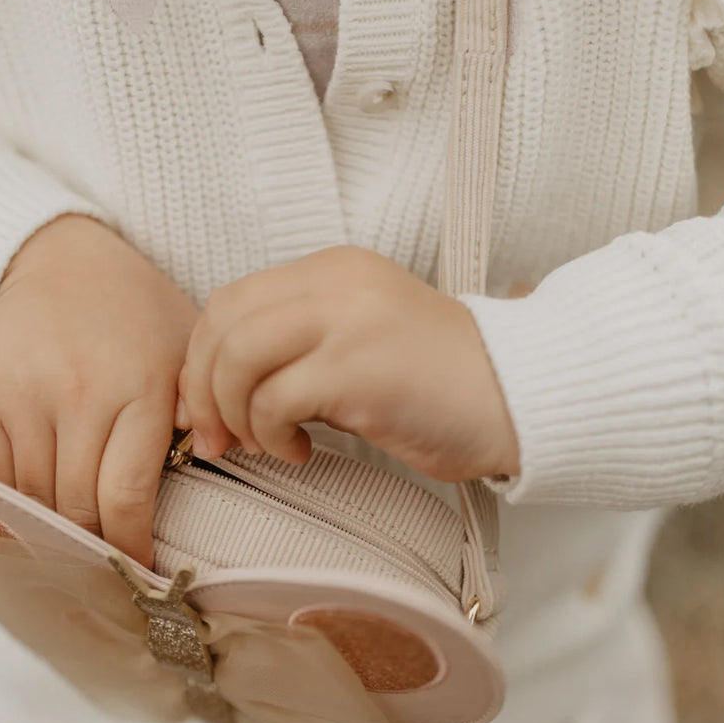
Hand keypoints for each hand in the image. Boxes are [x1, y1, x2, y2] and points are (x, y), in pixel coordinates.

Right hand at [0, 213, 198, 566]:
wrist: (61, 255)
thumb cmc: (139, 313)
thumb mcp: (188, 350)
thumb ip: (203, 408)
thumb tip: (217, 462)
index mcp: (140, 388)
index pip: (126, 496)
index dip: (132, 546)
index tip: (142, 572)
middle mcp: (77, 393)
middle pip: (77, 506)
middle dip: (95, 545)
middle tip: (109, 568)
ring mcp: (24, 394)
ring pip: (34, 496)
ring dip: (55, 526)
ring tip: (77, 544)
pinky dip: (18, 497)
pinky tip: (40, 505)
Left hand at [180, 247, 519, 482]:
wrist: (522, 398)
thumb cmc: (441, 386)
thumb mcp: (362, 342)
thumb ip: (300, 347)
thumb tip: (219, 392)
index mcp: (334, 270)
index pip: (231, 300)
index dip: (201, 360)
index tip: (206, 411)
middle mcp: (337, 282)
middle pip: (222, 324)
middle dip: (203, 391)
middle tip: (217, 440)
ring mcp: (349, 321)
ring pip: (238, 357)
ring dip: (234, 414)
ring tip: (265, 446)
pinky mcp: (359, 368)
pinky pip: (274, 400)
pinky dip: (270, 435)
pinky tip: (302, 452)